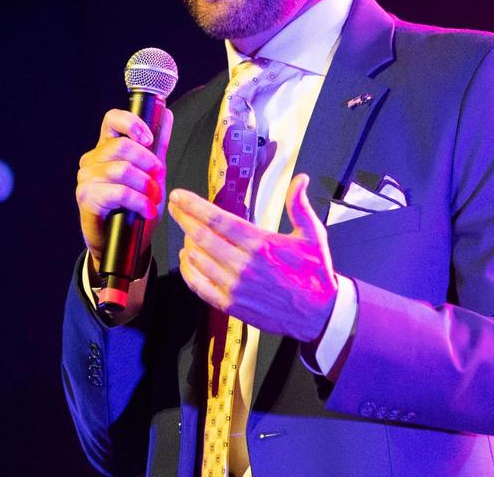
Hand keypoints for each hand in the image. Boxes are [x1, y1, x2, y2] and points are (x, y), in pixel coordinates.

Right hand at [76, 107, 173, 271]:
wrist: (124, 246)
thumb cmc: (135, 208)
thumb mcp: (152, 174)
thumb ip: (158, 146)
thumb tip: (166, 115)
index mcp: (106, 148)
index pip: (112, 119)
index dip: (132, 123)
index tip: (149, 140)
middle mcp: (91, 161)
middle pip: (122, 147)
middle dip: (149, 163)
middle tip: (159, 179)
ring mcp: (86, 179)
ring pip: (122, 170)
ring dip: (146, 186)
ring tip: (153, 199)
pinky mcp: (86, 198)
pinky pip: (118, 192)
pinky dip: (138, 201)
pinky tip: (146, 210)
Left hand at [169, 173, 337, 341]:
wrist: (320, 314)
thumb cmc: (315, 272)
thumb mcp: (313, 235)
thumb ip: (299, 206)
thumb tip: (300, 179)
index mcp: (261, 244)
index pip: (217, 220)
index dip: (193, 205)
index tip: (180, 196)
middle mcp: (244, 265)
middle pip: (201, 237)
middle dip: (183, 218)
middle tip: (174, 206)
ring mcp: (235, 287)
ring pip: (197, 260)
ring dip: (186, 242)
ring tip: (185, 230)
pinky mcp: (231, 305)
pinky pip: (199, 286)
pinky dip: (188, 270)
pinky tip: (187, 259)